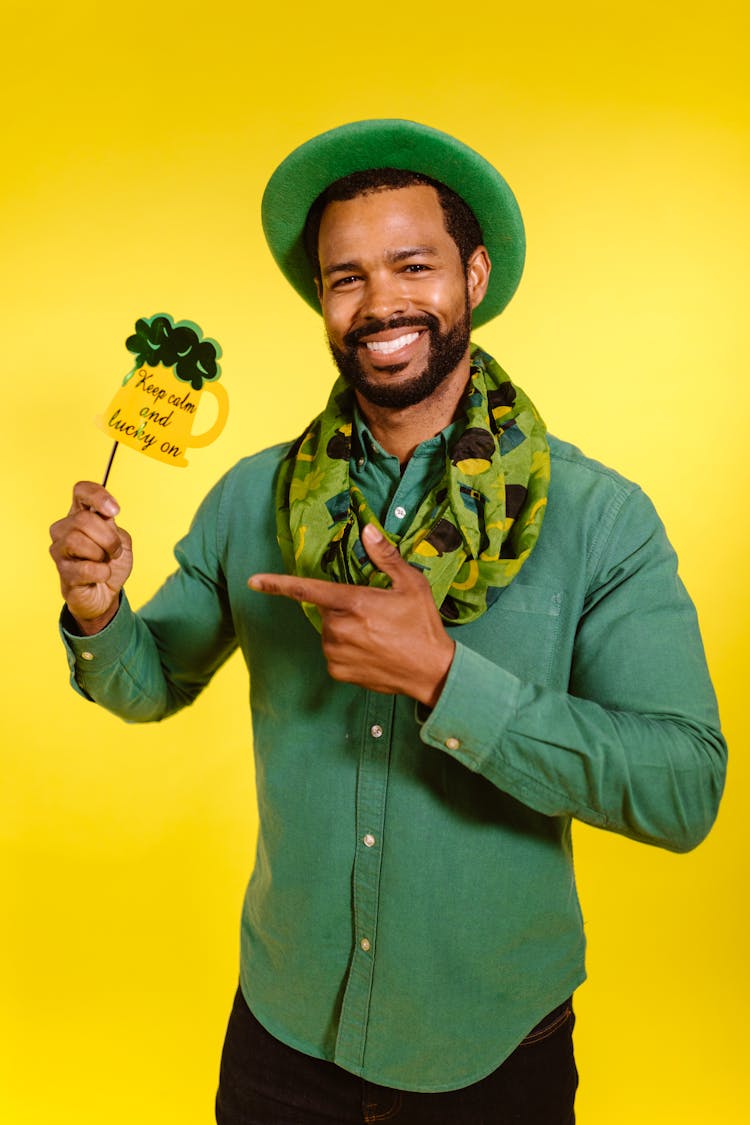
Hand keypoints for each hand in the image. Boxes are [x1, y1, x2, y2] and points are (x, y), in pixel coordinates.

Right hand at [49, 481, 132, 634]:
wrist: (106, 594)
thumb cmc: (109, 563)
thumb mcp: (120, 540)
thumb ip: (112, 525)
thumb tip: (105, 517)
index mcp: (80, 515)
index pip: (81, 491)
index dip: (97, 495)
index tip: (115, 511)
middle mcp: (64, 529)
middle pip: (83, 519)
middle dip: (108, 537)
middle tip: (115, 551)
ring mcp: (59, 551)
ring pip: (77, 540)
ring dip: (102, 553)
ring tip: (106, 562)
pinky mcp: (63, 573)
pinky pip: (85, 567)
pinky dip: (102, 572)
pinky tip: (101, 575)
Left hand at [249, 523, 454, 706]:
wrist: (431, 672)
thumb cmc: (422, 626)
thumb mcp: (411, 584)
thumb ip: (385, 556)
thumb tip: (368, 530)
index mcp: (354, 602)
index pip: (307, 590)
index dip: (277, 584)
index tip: (254, 581)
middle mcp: (339, 628)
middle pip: (326, 609)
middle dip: (343, 607)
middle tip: (375, 614)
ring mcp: (336, 652)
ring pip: (328, 631)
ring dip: (344, 629)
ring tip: (377, 634)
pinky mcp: (337, 671)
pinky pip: (332, 653)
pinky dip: (346, 649)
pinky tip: (371, 651)